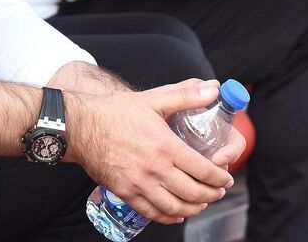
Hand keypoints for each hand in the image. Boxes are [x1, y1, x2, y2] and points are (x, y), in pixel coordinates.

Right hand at [68, 80, 240, 224]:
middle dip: (212, 194)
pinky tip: (177, 213)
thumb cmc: (115, 112)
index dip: (220, 176)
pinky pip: (153, 213)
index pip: (203, 169)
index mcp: (165, 146)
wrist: (80, 127)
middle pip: (193, 192)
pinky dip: (170, 217)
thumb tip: (212, 88)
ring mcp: (139, 184)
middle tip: (219, 191)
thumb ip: (185, 96)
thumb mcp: (152, 99)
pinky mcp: (126, 193)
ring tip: (203, 203)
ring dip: (194, 209)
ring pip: (175, 207)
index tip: (226, 176)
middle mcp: (154, 169)